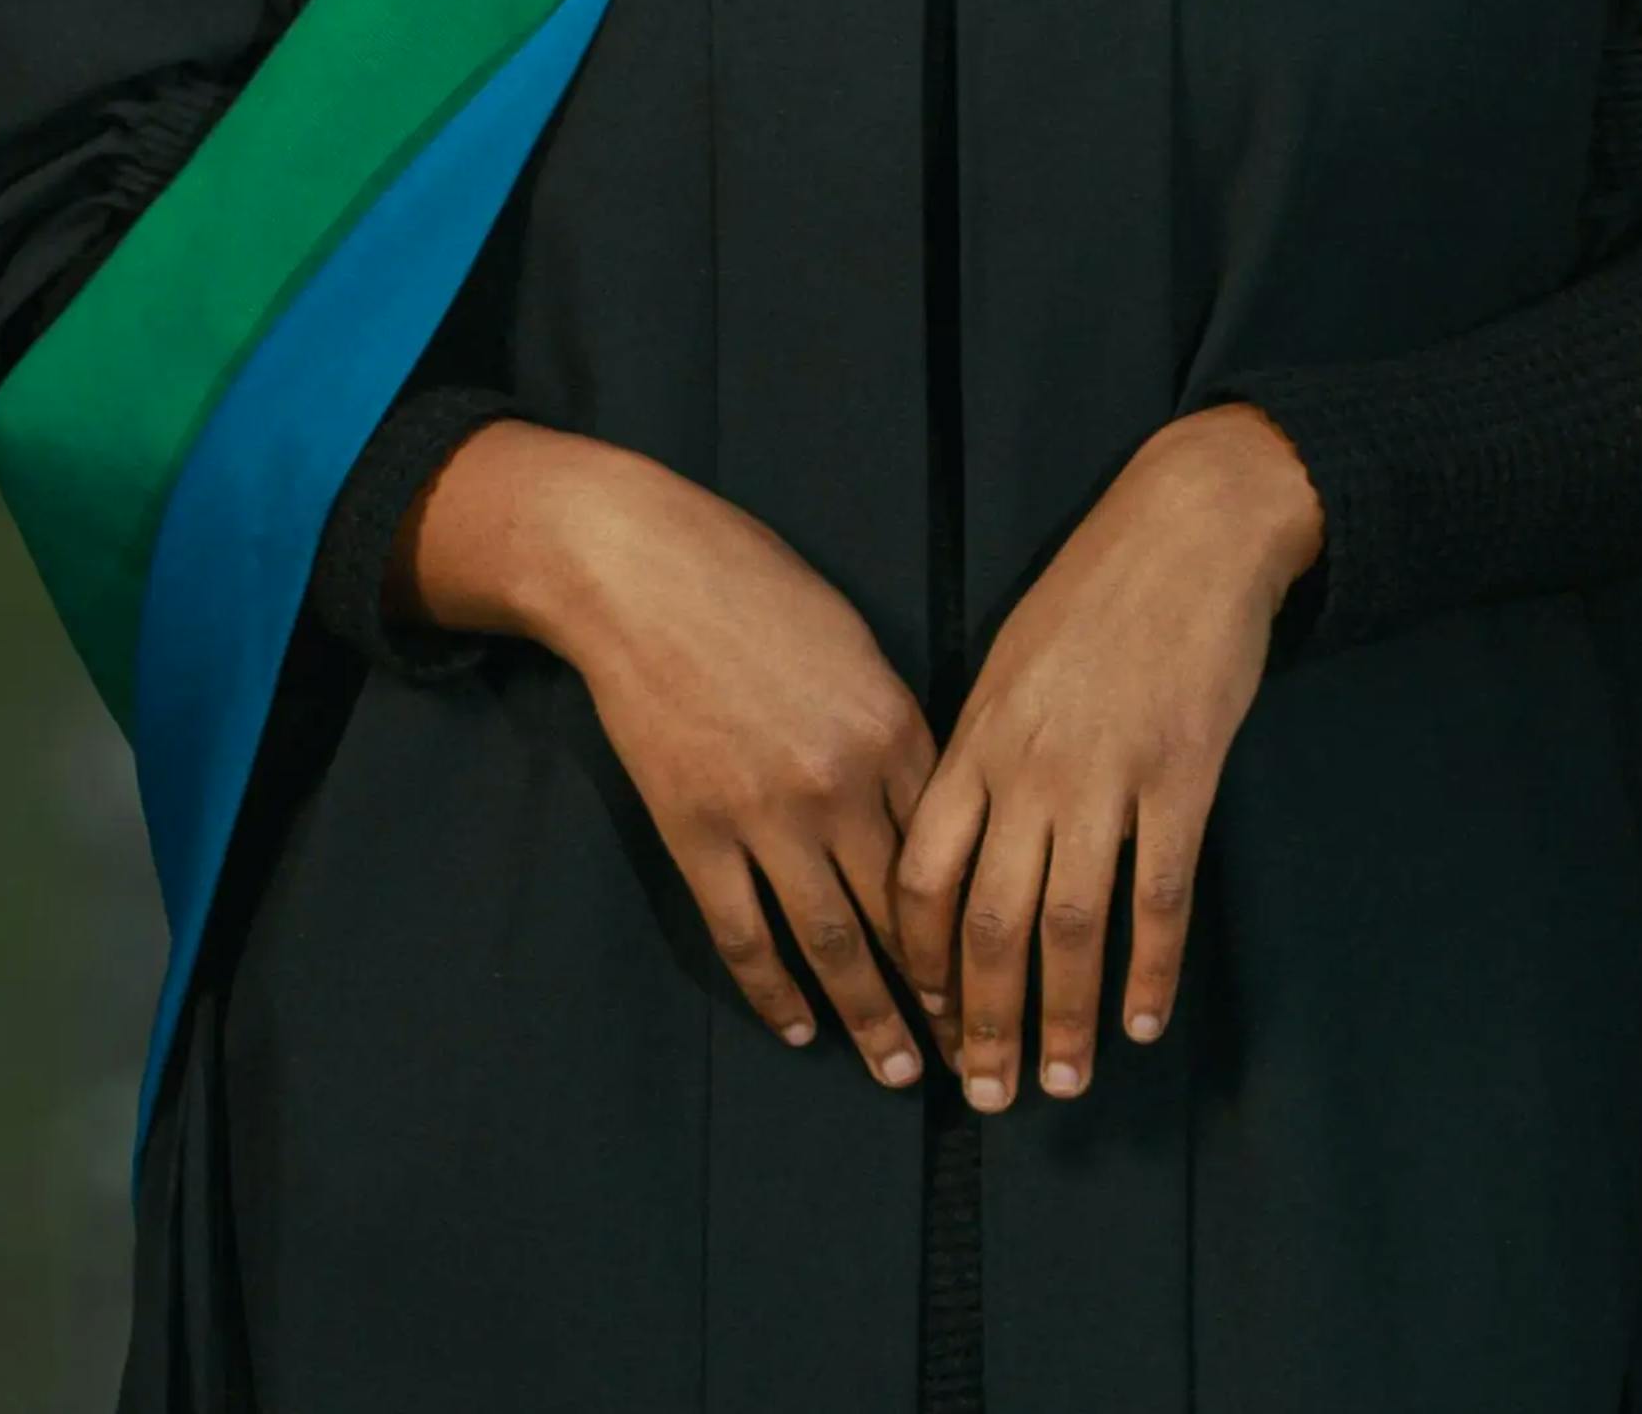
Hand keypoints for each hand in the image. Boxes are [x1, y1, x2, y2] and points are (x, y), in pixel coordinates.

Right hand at [398, 420, 940, 1087]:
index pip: (951, 853)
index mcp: (894, 727)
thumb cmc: (755, 588)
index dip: (977, 924)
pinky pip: (744, 933)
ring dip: (869, 1015)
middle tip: (966, 1050)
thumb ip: (894, 729)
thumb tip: (921, 805)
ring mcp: (765, 814)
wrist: (643, 573)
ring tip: (897, 1070)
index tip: (999, 972)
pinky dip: (773, 990)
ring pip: (832, 941)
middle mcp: (841, 782)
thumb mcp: (854, 645)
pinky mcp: (695, 832)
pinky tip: (797, 1027)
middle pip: (904, 911)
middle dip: (940, 991)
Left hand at [889, 403, 1322, 1112]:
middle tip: (984, 1092)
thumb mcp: (1005, 666)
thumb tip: (951, 844)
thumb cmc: (1089, 596)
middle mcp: (1029, 767)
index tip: (925, 1016)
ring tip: (1063, 1080)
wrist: (1186, 530)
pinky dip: (1152, 968)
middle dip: (981, 1021)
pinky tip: (1145, 1021)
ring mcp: (1107, 773)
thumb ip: (978, 756)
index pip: (920, 876)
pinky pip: (1160, 893)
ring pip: (1072, 924)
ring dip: (1065, 1015)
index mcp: (975, 740)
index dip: (918, 961)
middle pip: (988, 922)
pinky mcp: (1182, 774)